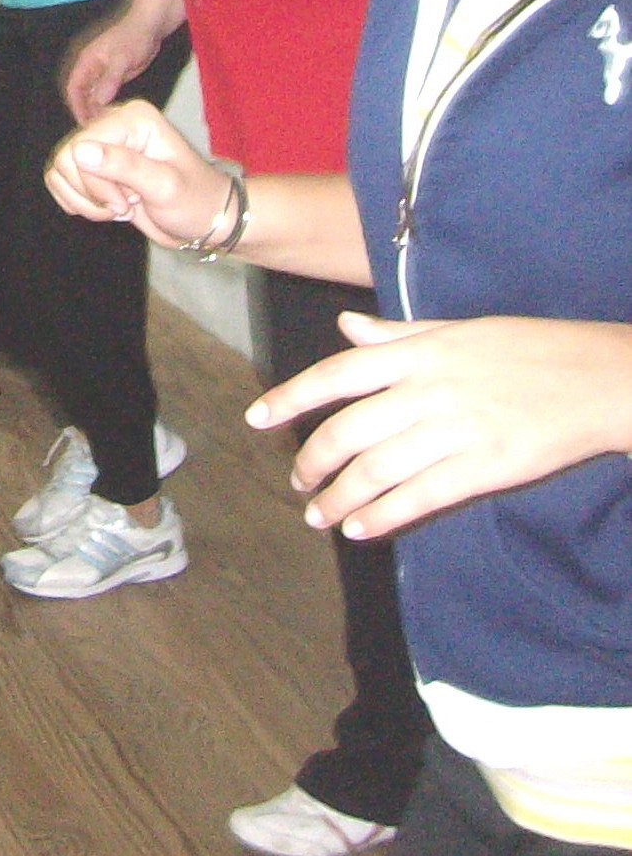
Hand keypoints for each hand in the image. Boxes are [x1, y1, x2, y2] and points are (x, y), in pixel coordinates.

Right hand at [43, 98, 231, 244]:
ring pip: (59, 172)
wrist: (203, 219)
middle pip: (66, 159)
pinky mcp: (92, 167)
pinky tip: (108, 207)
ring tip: (119, 207)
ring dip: (85, 201)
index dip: (94, 182)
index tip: (125, 203)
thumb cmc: (194, 201)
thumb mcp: (165, 186)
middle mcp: (112, 125)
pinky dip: (78, 202)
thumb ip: (124, 167)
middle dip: (91, 193)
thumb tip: (79, 151)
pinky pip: (59, 181)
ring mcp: (101, 146)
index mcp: (132, 119)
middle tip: (124, 205)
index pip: (81, 146)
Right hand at [63, 12, 163, 125]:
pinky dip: (106, 104)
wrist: (150, 28)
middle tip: (95, 127)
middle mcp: (91, 69)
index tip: (85, 121)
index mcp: (86, 62)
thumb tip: (99, 100)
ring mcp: (102, 73)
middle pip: (81, 95)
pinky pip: (104, 94)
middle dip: (85, 111)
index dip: (76, 106)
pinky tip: (113, 114)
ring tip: (104, 124)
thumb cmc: (133, 38)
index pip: (74, 88)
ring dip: (95, 109)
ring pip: (93, 96)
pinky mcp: (113, 77)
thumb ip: (110, 80)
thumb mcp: (122, 60)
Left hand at [248, 313, 631, 537]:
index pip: (335, 374)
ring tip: (317, 515)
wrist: (598, 377)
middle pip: (347, 431)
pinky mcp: (485, 467)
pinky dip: (383, 515)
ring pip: (376, 470)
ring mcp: (455, 430)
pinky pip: (420, 495)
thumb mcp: (456, 329)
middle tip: (298, 480)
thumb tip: (346, 326)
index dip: (290, 397)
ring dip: (338, 497)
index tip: (258, 418)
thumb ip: (395, 334)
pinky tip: (360, 529)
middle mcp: (426, 390)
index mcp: (415, 353)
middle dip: (312, 461)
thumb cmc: (526, 348)